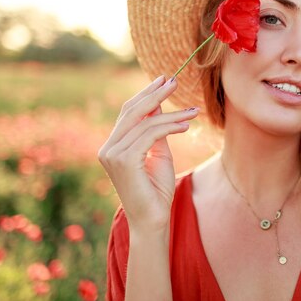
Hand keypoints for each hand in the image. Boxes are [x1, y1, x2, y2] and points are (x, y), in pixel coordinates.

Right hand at [98, 76, 198, 230]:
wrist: (152, 220)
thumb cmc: (156, 190)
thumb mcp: (158, 154)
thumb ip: (156, 131)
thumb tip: (159, 105)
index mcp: (113, 146)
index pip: (128, 113)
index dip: (146, 95)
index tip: (163, 80)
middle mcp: (108, 148)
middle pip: (132, 111)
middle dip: (155, 94)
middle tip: (174, 80)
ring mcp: (112, 154)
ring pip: (145, 123)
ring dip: (172, 114)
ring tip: (193, 110)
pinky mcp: (124, 160)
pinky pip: (150, 135)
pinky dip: (170, 127)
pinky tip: (186, 125)